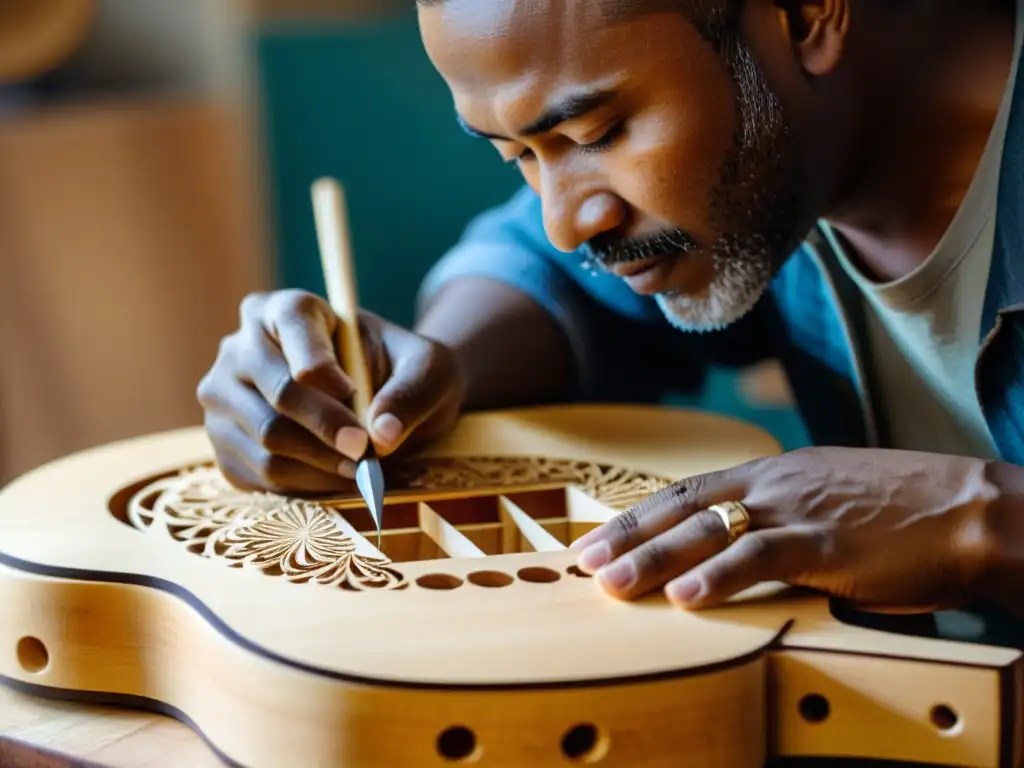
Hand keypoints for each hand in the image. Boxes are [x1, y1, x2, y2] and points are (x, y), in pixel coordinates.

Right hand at [197, 290, 464, 492]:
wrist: (379, 402)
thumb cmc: (402, 372)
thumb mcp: (428, 368)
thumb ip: (413, 391)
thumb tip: (382, 435)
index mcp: (287, 309)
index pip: (293, 326)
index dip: (322, 365)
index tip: (353, 392)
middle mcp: (242, 346)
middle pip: (278, 392)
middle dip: (327, 427)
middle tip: (366, 452)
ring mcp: (225, 397)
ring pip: (268, 439)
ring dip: (321, 462)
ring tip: (359, 467)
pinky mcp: (225, 443)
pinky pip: (258, 473)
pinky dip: (304, 483)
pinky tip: (335, 475)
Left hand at [571, 447, 998, 612]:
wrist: (972, 507)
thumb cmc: (906, 510)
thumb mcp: (830, 500)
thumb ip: (785, 519)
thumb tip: (748, 549)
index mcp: (774, 472)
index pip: (690, 491)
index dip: (641, 515)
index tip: (601, 537)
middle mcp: (774, 483)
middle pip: (683, 506)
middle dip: (629, 534)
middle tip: (584, 562)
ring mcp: (798, 510)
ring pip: (708, 530)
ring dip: (654, 558)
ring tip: (611, 583)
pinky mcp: (826, 543)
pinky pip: (760, 557)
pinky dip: (717, 578)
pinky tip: (683, 598)